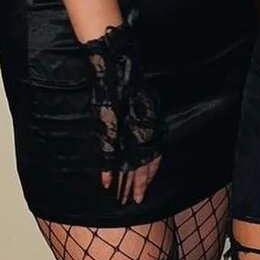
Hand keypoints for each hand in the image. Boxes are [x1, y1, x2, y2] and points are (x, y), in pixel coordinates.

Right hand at [83, 11, 163, 202]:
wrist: (114, 57)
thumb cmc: (125, 74)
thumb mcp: (139, 96)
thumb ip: (140, 114)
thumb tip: (140, 128)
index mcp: (148, 119)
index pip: (153, 153)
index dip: (150, 172)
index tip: (146, 187)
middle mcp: (140, 125)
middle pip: (143, 163)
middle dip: (140, 184)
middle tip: (136, 202)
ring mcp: (125, 125)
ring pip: (128, 162)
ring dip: (125, 183)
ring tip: (123, 200)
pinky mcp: (109, 122)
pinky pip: (110, 151)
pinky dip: (108, 169)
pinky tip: (105, 184)